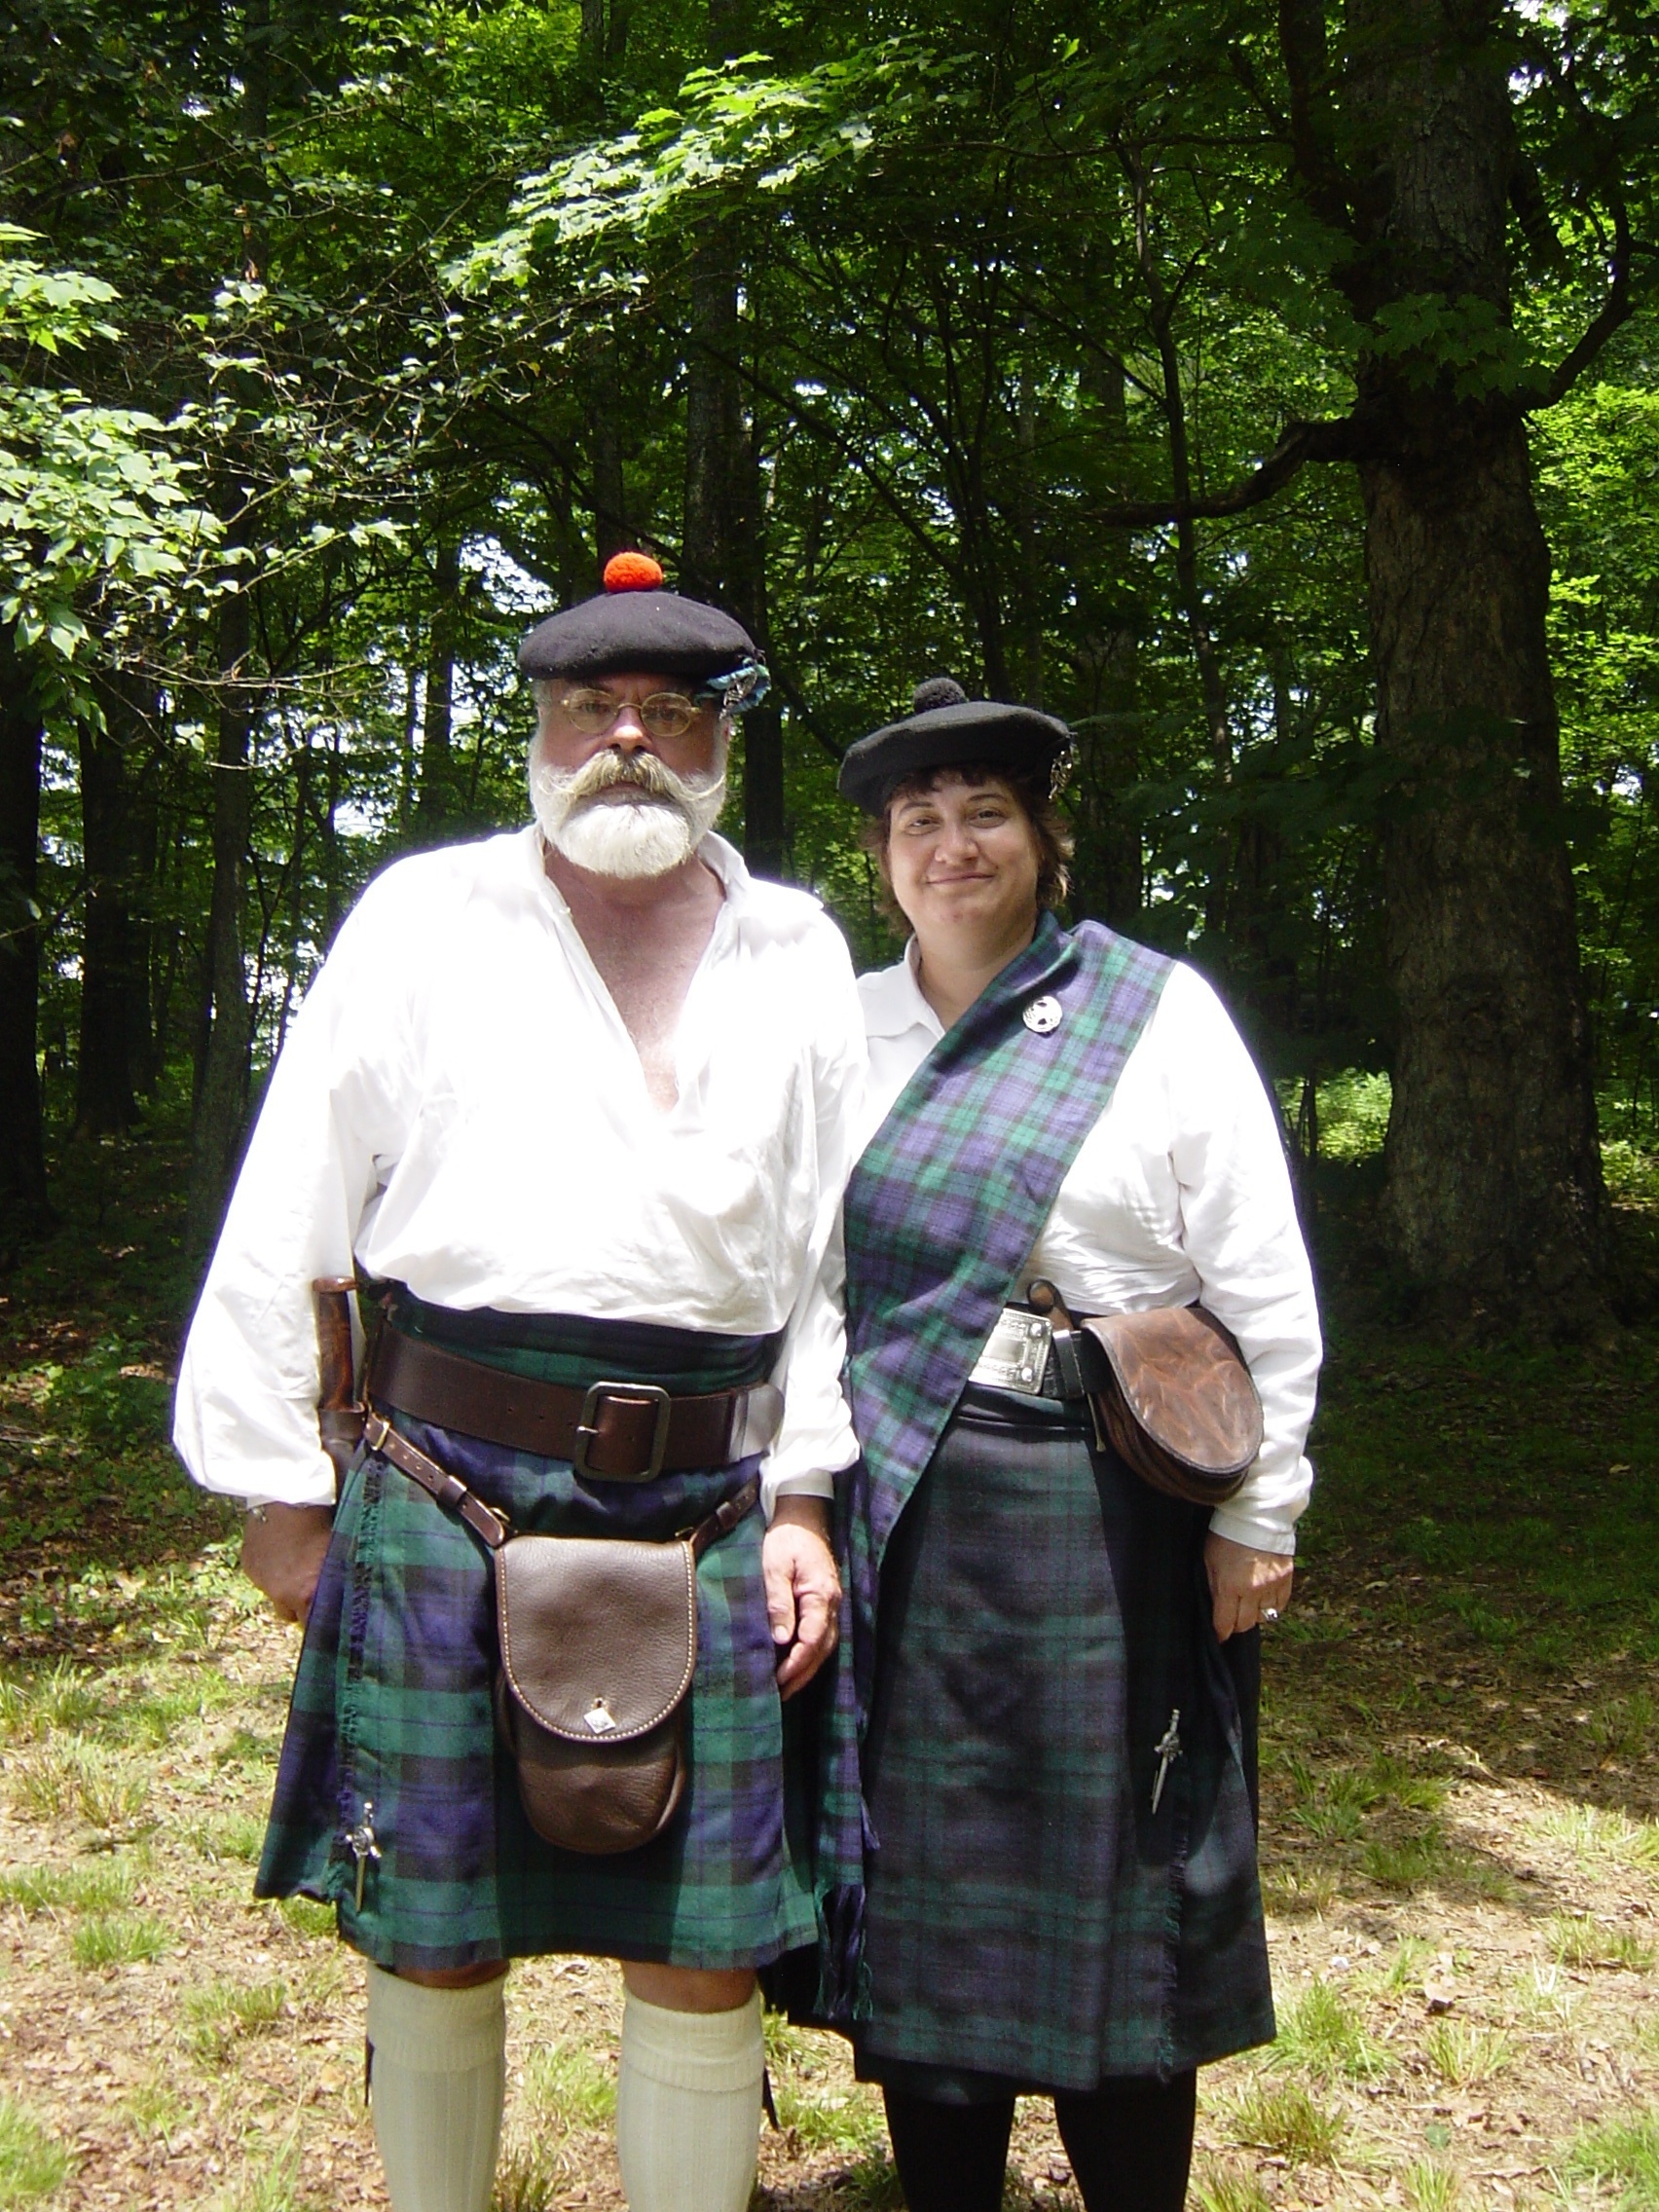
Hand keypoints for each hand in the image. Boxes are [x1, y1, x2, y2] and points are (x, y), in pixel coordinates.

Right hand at [240, 1502, 334, 1625]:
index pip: (312, 1625)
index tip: (326, 1615)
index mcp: (307, 1593)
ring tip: (296, 1567)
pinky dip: (271, 1571)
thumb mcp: (336, 1552)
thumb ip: (337, 1579)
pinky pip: (262, 1578)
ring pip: (275, 1596)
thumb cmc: (321, 1522)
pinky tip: (281, 1552)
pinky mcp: (249, 1567)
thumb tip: (348, 1594)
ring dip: (285, 1589)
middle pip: (291, 1615)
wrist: (286, 1496)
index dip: (320, 1621)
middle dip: (301, 1606)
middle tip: (312, 1588)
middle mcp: (282, 1593)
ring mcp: (262, 1581)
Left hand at [762, 1496, 840, 1699]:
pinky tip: (795, 1664)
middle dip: (802, 1673)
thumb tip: (781, 1638)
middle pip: (822, 1648)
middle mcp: (832, 1603)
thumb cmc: (786, 1540)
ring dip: (807, 1668)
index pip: (813, 1638)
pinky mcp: (824, 1603)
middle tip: (781, 1694)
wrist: (803, 1518)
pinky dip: (809, 1654)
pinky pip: (821, 1635)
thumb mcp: (775, 1566)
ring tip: (786, 1688)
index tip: (779, 1678)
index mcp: (821, 1594)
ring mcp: (831, 1604)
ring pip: (824, 1645)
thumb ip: (778, 1601)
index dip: (797, 1661)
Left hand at [1204, 1531, 1292, 1641]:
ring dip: (1254, 1614)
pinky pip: (1280, 1605)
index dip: (1221, 1633)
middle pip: (1246, 1624)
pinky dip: (1271, 1605)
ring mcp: (1272, 1585)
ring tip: (1248, 1604)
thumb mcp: (1209, 1560)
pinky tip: (1263, 1597)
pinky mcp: (1286, 1579)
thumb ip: (1213, 1587)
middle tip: (1232, 1619)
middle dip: (1237, 1624)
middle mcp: (1253, 1590)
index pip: (1226, 1623)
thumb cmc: (1226, 1535)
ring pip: (1264, 1617)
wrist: (1255, 1514)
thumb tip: (1215, 1609)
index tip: (1219, 1636)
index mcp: (1230, 1586)